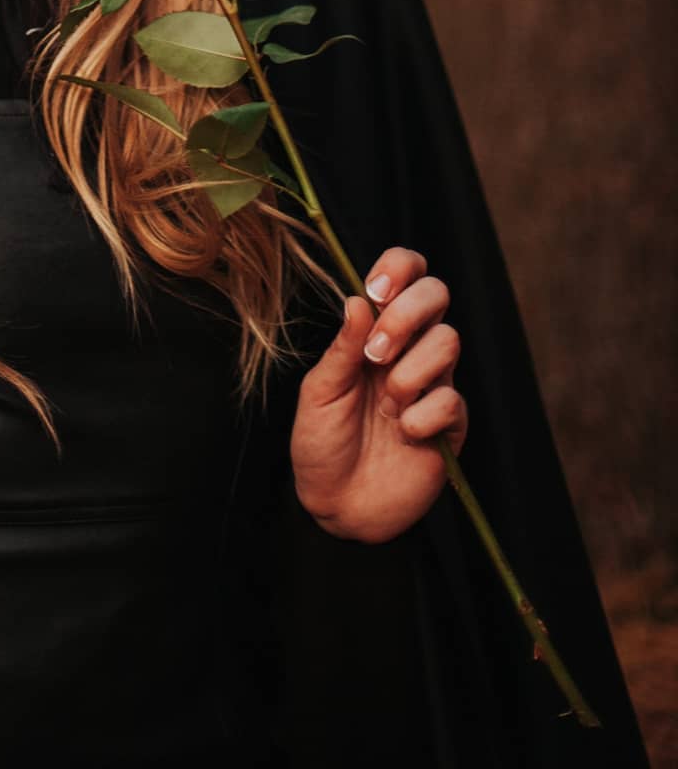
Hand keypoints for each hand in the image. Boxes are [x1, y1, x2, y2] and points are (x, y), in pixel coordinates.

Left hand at [289, 246, 467, 544]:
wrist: (337, 505)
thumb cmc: (321, 442)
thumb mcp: (320, 390)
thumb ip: (342, 347)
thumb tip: (357, 298)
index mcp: (372, 330)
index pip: (404, 274)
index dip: (399, 268)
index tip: (376, 291)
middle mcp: (407, 348)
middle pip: (437, 293)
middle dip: (407, 315)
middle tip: (375, 352)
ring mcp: (431, 383)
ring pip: (448, 341)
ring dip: (411, 370)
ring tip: (386, 402)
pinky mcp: (451, 423)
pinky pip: (453, 398)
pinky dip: (424, 415)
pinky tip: (404, 433)